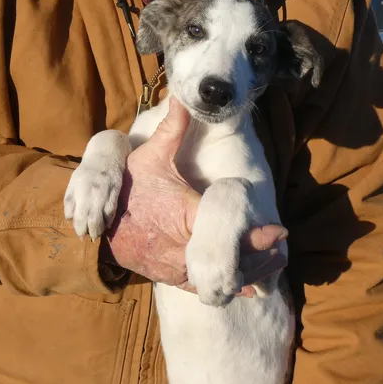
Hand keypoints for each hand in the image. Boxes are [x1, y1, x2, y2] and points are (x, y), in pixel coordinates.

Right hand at [103, 96, 287, 296]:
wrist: (99, 223)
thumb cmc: (128, 189)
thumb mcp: (150, 156)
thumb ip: (172, 128)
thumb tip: (184, 96)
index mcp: (185, 216)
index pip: (227, 231)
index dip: (257, 236)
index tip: (280, 233)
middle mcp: (183, 247)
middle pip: (231, 259)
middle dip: (261, 256)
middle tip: (282, 247)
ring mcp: (177, 267)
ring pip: (221, 278)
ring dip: (249, 273)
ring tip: (273, 263)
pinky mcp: (172, 278)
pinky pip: (205, 287)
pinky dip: (228, 286)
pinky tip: (250, 285)